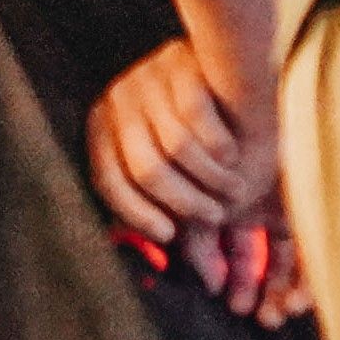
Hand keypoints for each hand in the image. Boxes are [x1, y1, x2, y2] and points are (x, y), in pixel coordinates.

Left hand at [88, 36, 289, 316]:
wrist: (235, 64)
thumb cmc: (212, 136)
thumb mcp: (191, 180)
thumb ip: (192, 225)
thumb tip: (206, 280)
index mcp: (104, 129)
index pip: (109, 181)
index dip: (138, 214)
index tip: (167, 235)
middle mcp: (119, 99)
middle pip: (147, 169)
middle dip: (187, 202)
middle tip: (217, 215)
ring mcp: (148, 75)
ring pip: (176, 147)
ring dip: (211, 178)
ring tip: (234, 189)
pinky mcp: (181, 60)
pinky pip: (198, 116)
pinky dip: (220, 145)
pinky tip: (234, 156)